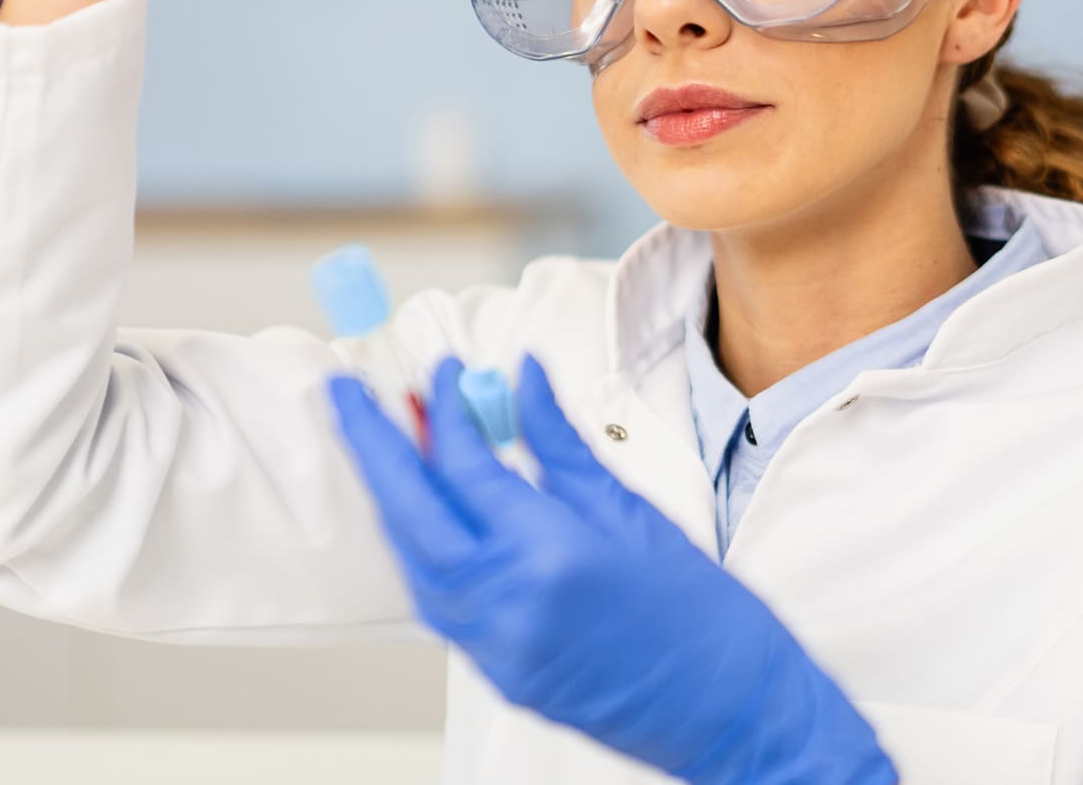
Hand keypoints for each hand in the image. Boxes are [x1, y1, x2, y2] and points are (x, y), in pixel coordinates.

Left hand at [329, 357, 894, 784]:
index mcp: (549, 554)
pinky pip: (437, 602)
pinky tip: (427, 511)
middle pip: (410, 513)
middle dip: (371, 445)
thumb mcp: (634, 510)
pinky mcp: (499, 675)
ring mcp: (496, 649)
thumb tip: (522, 378)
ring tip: (386, 442)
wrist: (736, 714)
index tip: (445, 369)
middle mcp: (508, 606)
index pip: (465, 467)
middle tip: (346, 391)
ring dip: (393, 498)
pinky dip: (422, 548)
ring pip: (413, 562)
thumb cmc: (707, 614)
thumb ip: (560, 443)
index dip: (446, 409)